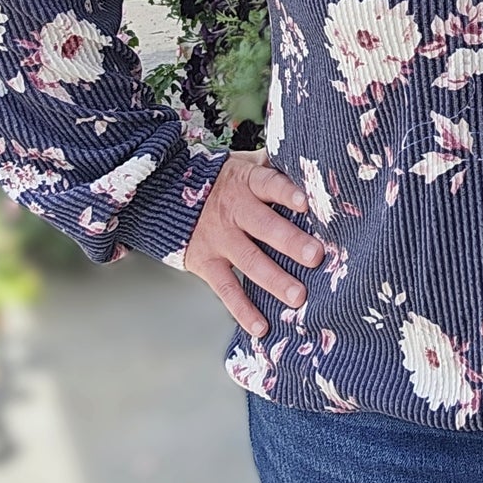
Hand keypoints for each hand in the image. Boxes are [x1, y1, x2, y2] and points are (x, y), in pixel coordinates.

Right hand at [182, 150, 324, 336]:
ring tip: (299, 297)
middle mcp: (234, 212)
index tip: (306, 202)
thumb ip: (271, 164)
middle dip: (290, 242)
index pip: (268, 185)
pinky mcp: (206, 263)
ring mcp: (219, 240)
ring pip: (250, 261)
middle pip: (264, 226)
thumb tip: (308, 155)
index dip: (286, 193)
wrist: (165, 194)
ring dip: (275, 280)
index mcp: (246, 183)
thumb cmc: (220, 181)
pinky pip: (226, 289)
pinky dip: (243, 310)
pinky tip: (262, 327)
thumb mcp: (242, 163)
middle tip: (316, 256)